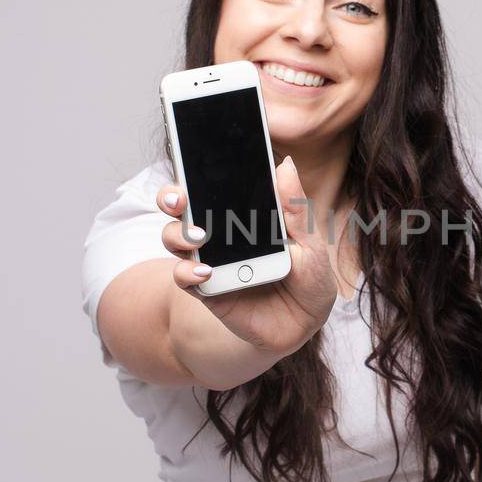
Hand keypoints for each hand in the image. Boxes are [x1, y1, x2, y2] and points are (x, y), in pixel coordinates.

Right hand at [156, 156, 336, 356]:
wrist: (305, 323)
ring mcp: (210, 260)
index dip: (196, 171)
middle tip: (180, 198)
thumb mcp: (309, 242)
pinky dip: (188, 271)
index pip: (213, 186)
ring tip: (199, 236)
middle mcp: (219, 234)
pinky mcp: (206, 289)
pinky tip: (205, 269)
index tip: (192, 157)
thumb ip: (294, 208)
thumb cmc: (309, 277)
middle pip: (182, 208)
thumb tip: (287, 166)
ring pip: (176, 238)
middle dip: (172, 197)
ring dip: (179, 233)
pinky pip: (185, 276)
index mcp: (243, 215)